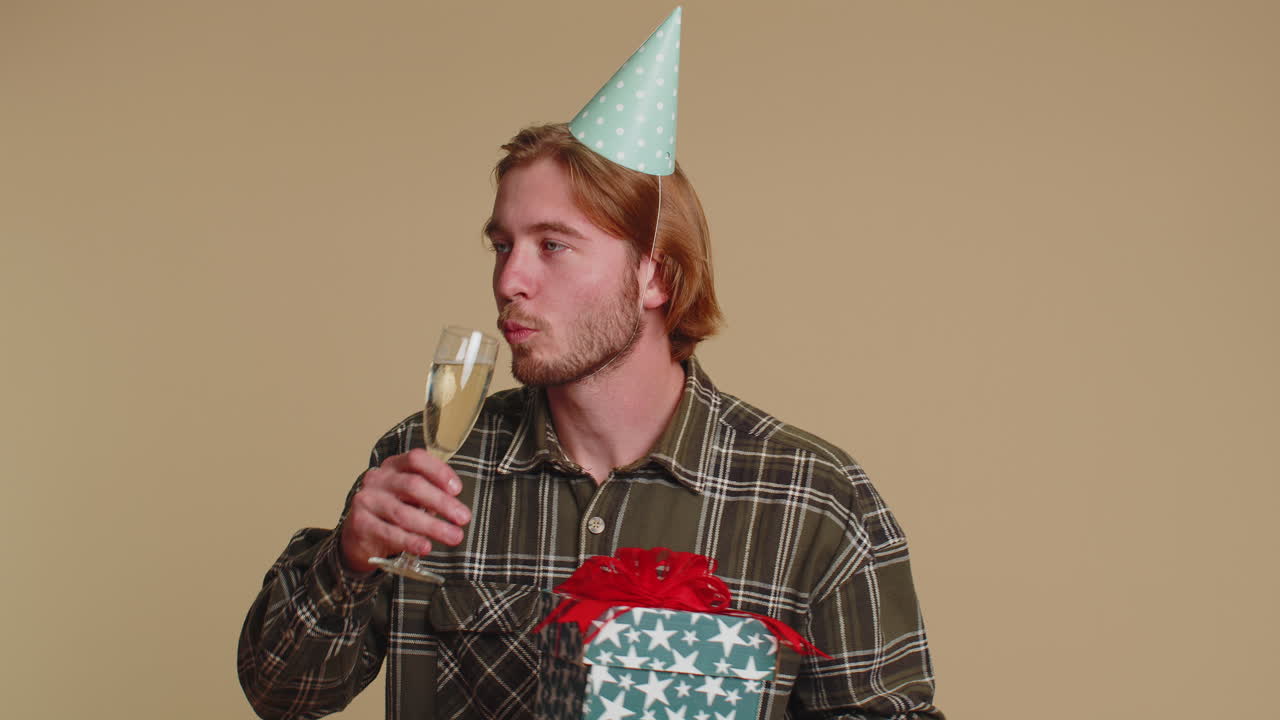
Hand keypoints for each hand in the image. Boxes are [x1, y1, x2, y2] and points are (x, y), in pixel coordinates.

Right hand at [339, 448, 471, 573]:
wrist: (359, 537)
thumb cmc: (392, 513)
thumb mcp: (411, 497)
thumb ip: (430, 495)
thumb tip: (458, 509)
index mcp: (393, 466)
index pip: (416, 459)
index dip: (439, 471)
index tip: (458, 489)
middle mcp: (378, 479)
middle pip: (413, 485)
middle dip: (442, 503)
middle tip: (463, 518)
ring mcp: (367, 500)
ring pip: (403, 512)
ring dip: (433, 526)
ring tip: (454, 536)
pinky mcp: (360, 523)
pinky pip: (389, 533)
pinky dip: (411, 541)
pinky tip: (426, 547)